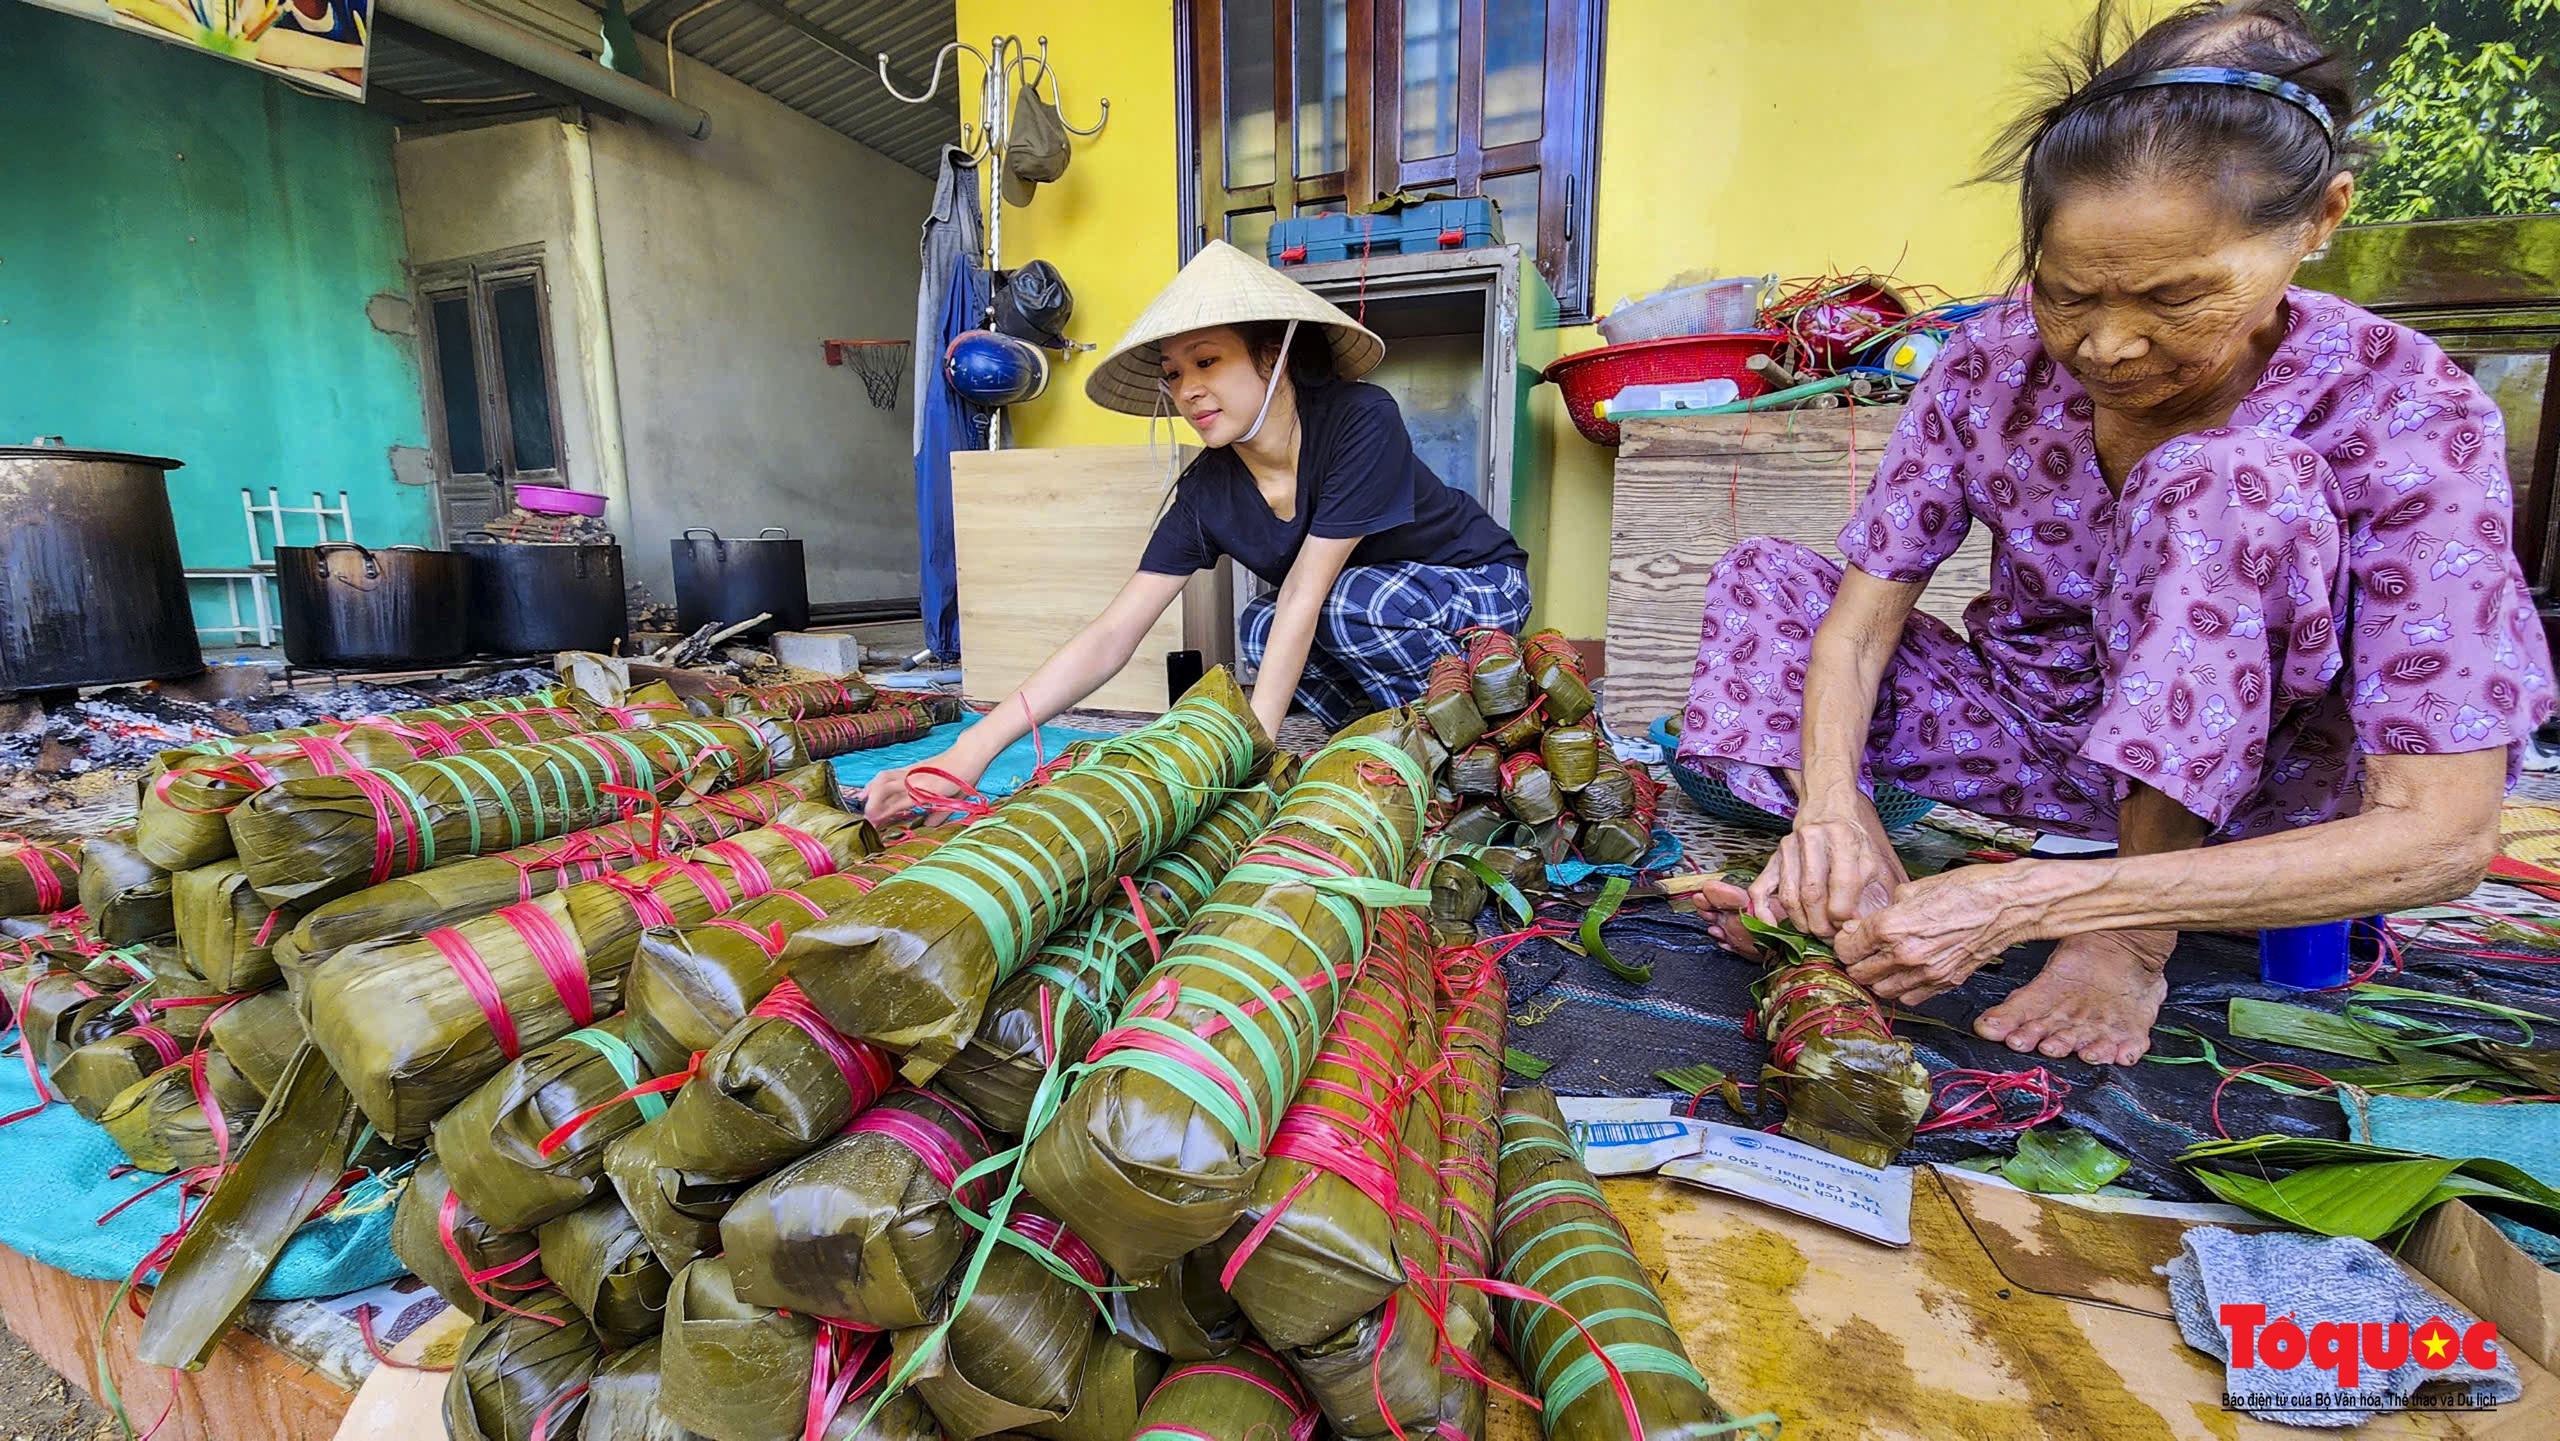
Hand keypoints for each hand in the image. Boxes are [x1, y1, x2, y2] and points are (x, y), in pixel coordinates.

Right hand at [861, 754, 979, 825]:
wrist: (968, 754)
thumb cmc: (964, 779)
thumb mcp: (955, 801)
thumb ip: (939, 815)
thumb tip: (927, 827)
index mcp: (925, 790)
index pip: (897, 804)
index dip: (883, 814)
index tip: (873, 825)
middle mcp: (914, 779)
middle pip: (884, 789)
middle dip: (872, 804)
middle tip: (866, 819)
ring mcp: (911, 771)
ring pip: (883, 778)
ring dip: (871, 791)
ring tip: (862, 802)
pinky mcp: (911, 767)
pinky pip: (889, 774)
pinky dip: (877, 782)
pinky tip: (871, 788)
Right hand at [1747, 803, 1902, 938]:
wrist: (1829, 808)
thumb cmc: (1853, 839)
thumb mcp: (1874, 859)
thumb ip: (1874, 891)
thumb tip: (1858, 926)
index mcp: (1844, 837)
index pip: (1842, 884)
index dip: (1843, 915)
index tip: (1846, 928)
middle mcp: (1813, 839)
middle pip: (1812, 894)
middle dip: (1821, 925)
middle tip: (1830, 937)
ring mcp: (1788, 848)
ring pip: (1789, 896)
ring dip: (1801, 923)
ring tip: (1814, 932)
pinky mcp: (1773, 857)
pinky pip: (1760, 888)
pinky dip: (1763, 912)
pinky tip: (1774, 926)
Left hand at [1834, 862, 2052, 1004]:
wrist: (2008, 905)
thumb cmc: (1966, 889)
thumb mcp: (1915, 888)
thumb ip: (1885, 910)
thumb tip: (1866, 923)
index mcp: (1892, 927)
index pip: (1846, 947)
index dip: (1844, 940)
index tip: (1850, 934)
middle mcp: (1906, 955)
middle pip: (1859, 972)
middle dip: (1856, 960)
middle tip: (1862, 949)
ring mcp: (1926, 973)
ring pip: (1881, 990)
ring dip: (1876, 977)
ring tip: (1882, 961)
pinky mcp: (1945, 983)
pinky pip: (1910, 998)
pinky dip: (1902, 988)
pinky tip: (1905, 972)